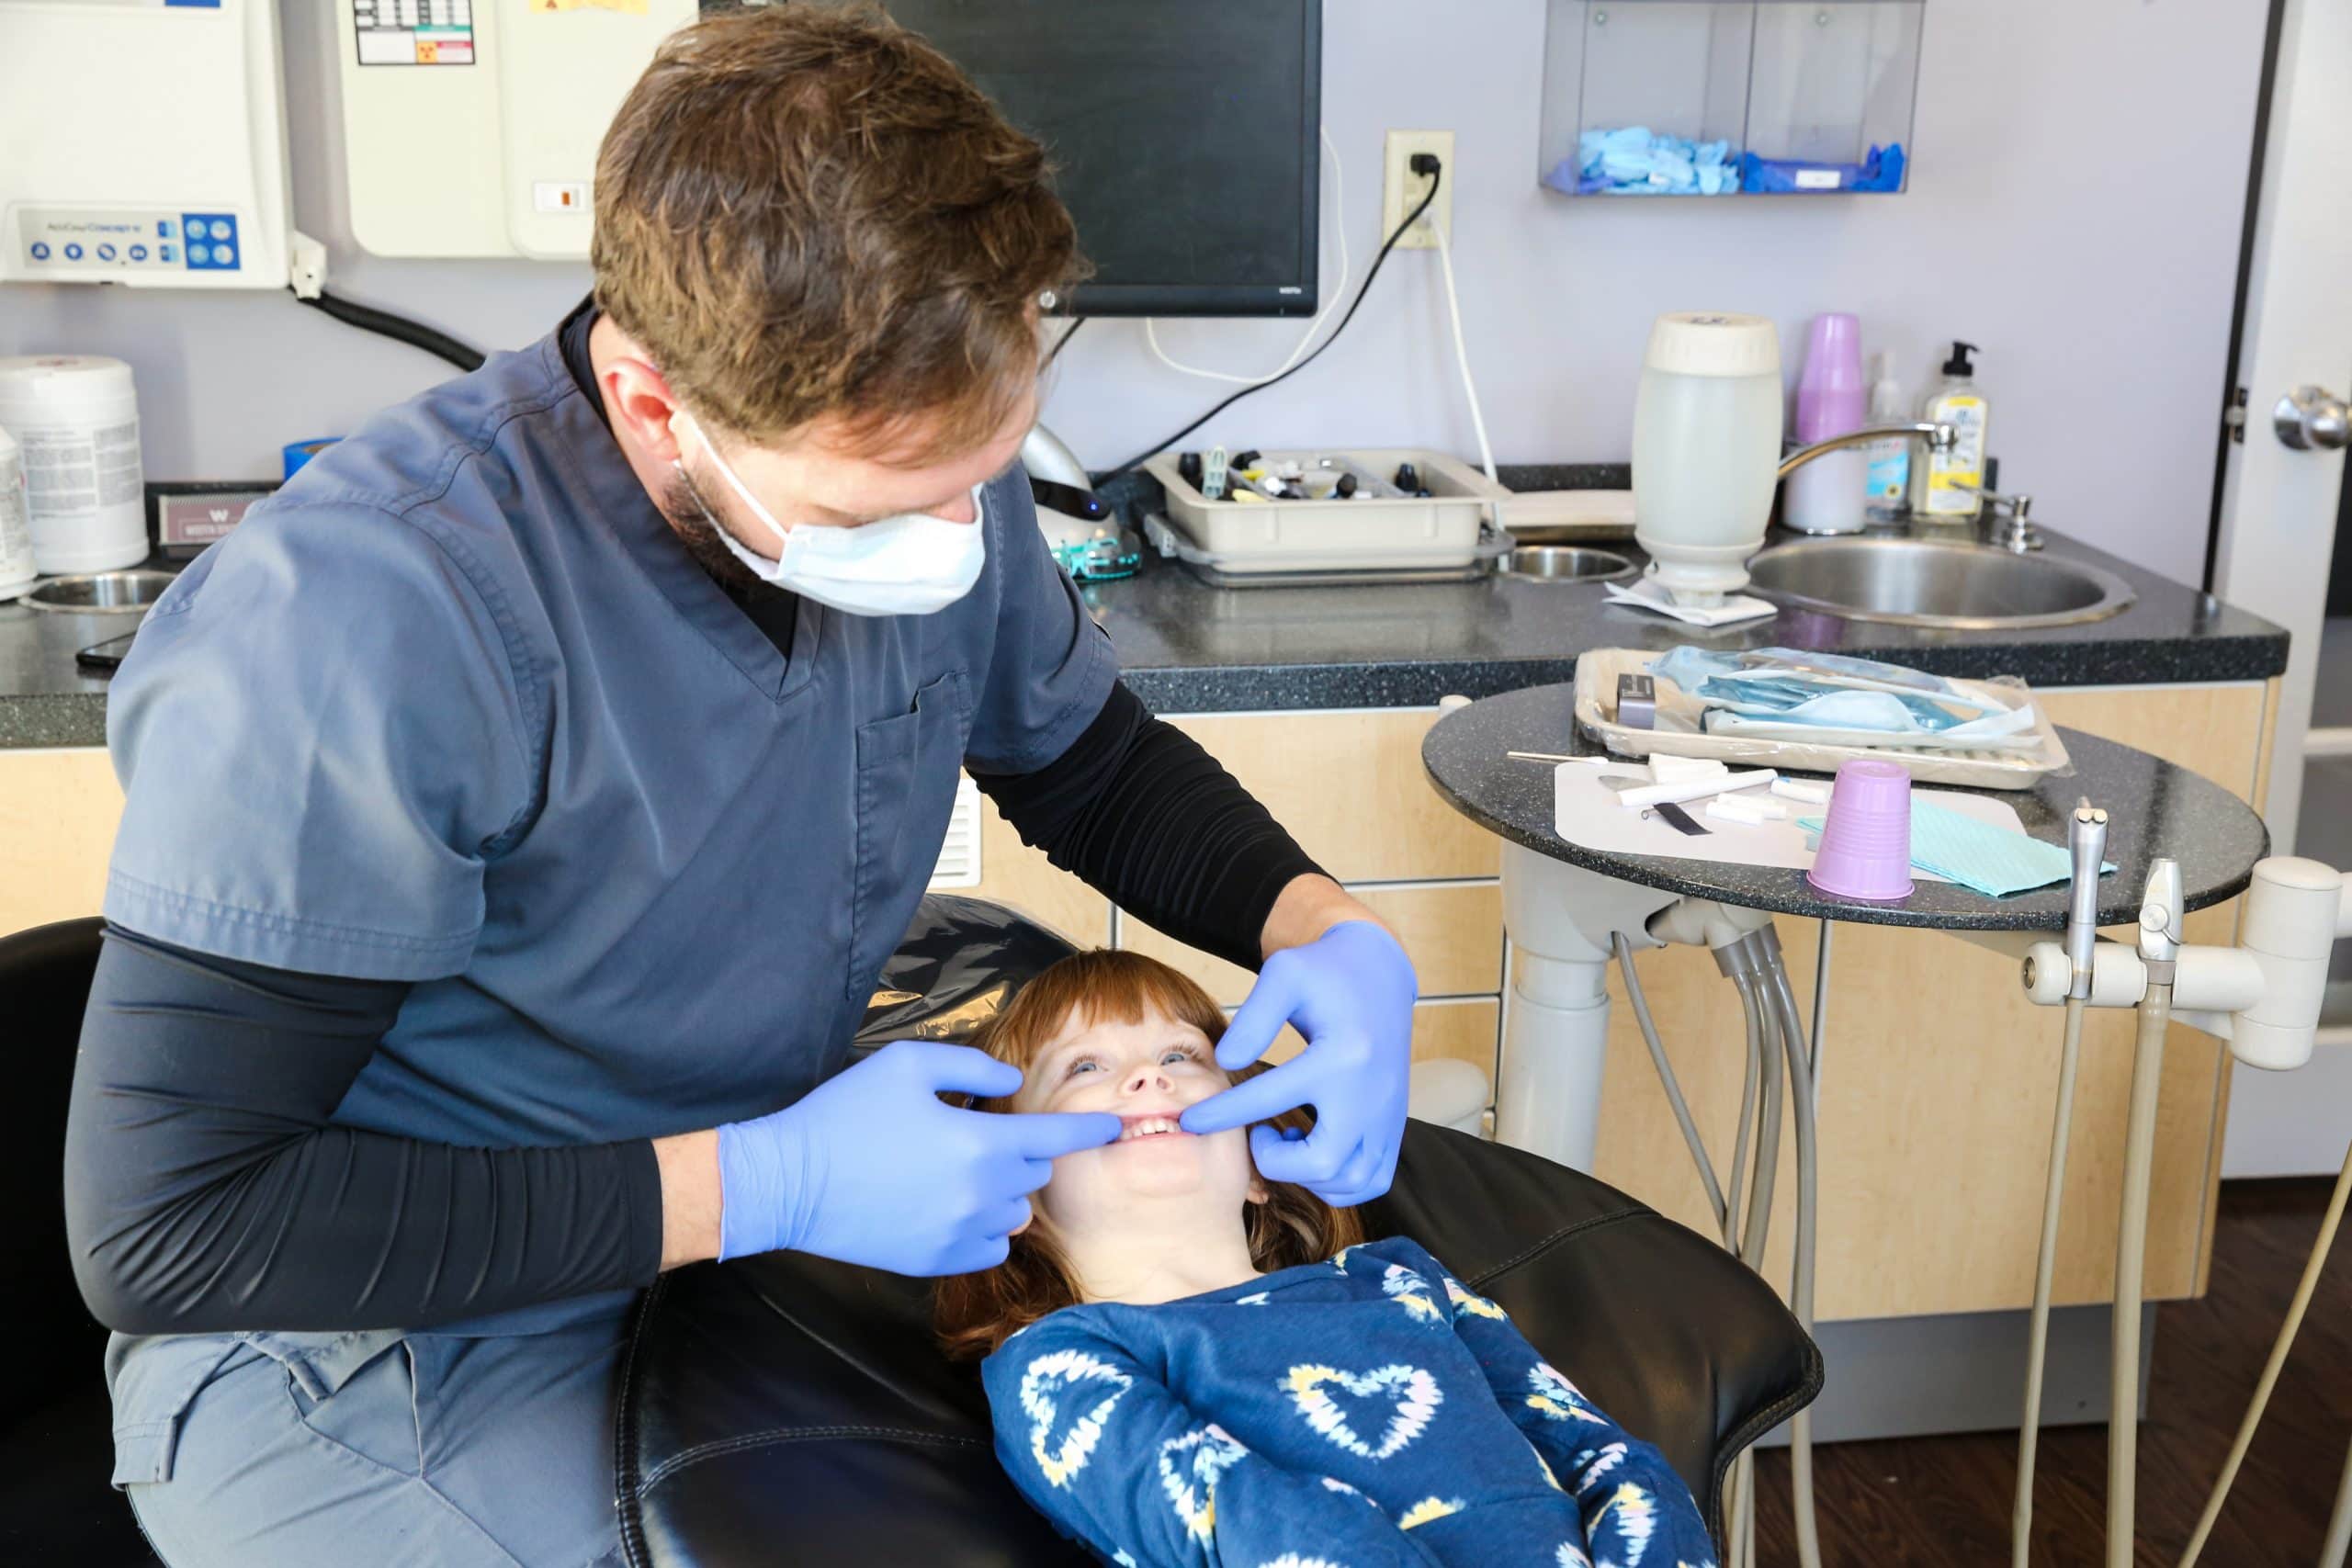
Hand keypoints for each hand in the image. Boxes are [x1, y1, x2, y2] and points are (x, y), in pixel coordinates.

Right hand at [715, 1040, 1118, 1274]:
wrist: (789, 1181)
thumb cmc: (846, 1113)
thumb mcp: (907, 1064)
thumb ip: (971, 1067)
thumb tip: (1012, 1081)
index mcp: (978, 1143)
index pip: (1056, 1138)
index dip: (1091, 1130)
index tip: (1116, 1125)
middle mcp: (979, 1195)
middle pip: (1034, 1174)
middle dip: (1020, 1152)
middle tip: (977, 1135)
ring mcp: (958, 1234)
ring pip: (1015, 1214)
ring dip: (1003, 1192)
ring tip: (960, 1173)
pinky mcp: (936, 1262)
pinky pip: (989, 1248)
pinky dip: (984, 1228)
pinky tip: (952, 1208)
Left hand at [1179, 921, 1417, 1205]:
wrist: (1379, 972)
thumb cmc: (1325, 971)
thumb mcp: (1284, 974)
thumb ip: (1253, 1019)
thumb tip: (1226, 1063)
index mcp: (1341, 1055)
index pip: (1268, 1100)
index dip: (1220, 1114)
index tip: (1190, 1120)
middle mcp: (1371, 1093)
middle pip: (1321, 1162)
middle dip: (1275, 1160)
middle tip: (1256, 1133)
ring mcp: (1387, 1114)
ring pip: (1350, 1182)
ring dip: (1307, 1175)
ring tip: (1285, 1140)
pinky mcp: (1394, 1124)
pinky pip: (1371, 1179)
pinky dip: (1337, 1181)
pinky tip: (1312, 1148)